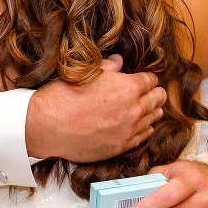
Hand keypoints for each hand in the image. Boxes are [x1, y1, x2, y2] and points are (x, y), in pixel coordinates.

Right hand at [25, 54, 166, 161]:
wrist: (50, 125)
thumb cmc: (66, 96)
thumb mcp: (88, 72)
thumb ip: (109, 66)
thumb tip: (118, 61)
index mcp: (128, 87)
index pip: (151, 80)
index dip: (149, 78)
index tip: (147, 79)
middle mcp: (134, 109)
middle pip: (157, 99)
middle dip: (156, 94)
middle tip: (156, 92)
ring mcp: (129, 130)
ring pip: (153, 119)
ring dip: (153, 112)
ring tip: (153, 109)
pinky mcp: (121, 146)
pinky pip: (142, 137)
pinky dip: (145, 129)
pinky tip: (144, 126)